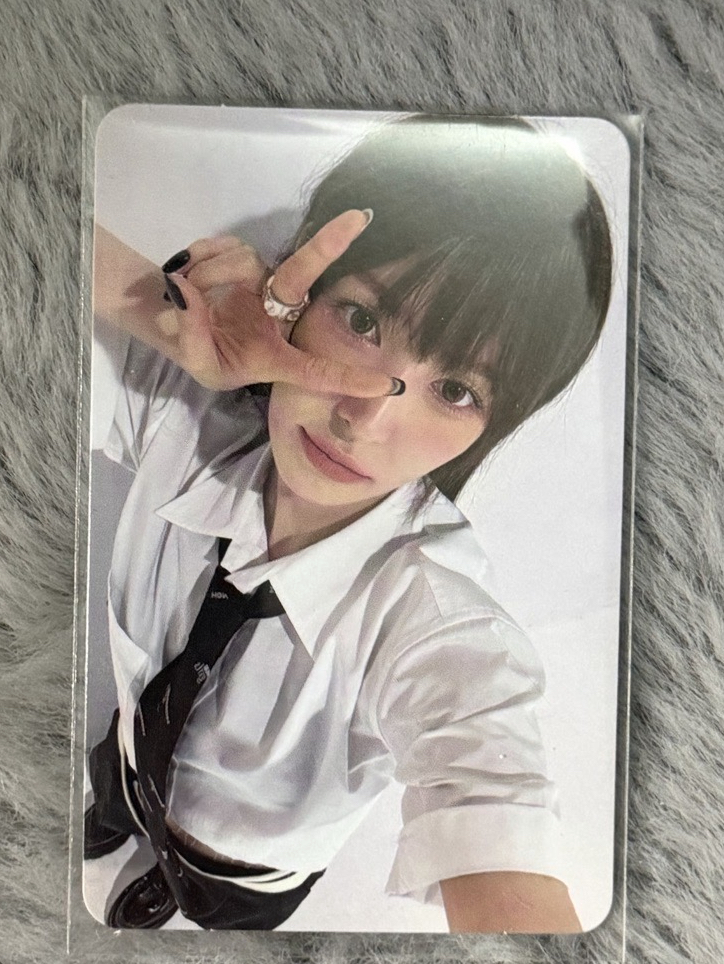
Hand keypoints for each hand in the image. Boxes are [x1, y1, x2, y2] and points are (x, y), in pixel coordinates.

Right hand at [161, 210, 399, 396]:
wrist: (177, 325)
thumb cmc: (204, 356)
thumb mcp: (197, 364)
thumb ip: (191, 336)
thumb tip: (187, 292)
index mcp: (277, 356)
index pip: (318, 371)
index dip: (351, 379)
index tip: (390, 384)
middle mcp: (278, 316)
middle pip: (302, 277)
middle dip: (328, 246)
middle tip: (359, 217)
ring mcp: (263, 283)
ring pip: (242, 261)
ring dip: (208, 274)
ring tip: (184, 293)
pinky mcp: (244, 258)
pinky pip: (224, 247)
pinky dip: (201, 258)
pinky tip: (188, 274)